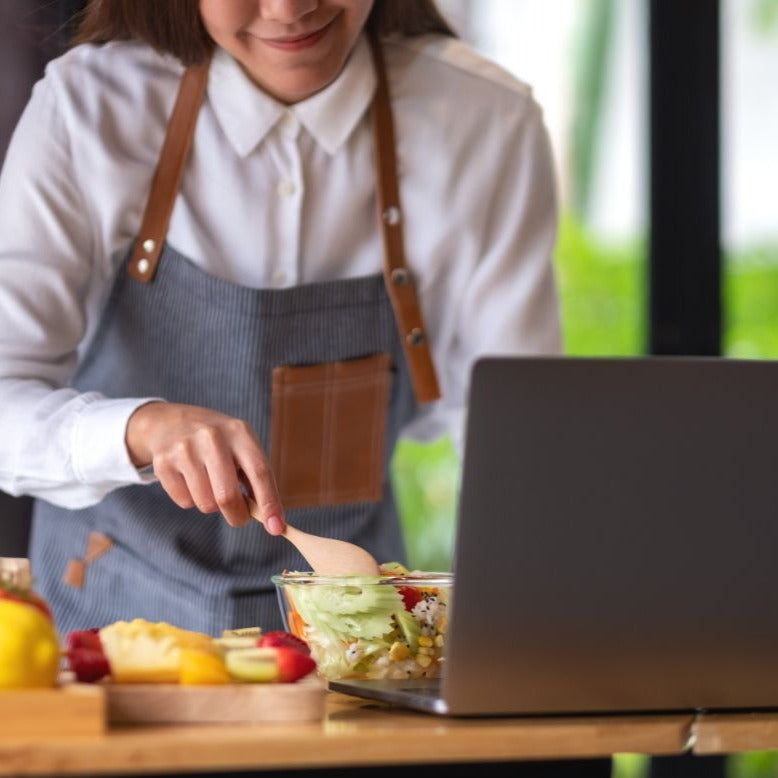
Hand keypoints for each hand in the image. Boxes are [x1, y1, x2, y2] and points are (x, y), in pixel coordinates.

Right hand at [125, 402, 284, 532]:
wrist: (172, 423)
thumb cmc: (219, 443)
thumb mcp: (241, 447)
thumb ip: (255, 479)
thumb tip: (272, 519)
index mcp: (239, 432)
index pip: (259, 471)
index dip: (269, 502)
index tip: (277, 527)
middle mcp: (212, 437)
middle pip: (228, 496)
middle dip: (237, 516)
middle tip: (239, 518)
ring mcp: (185, 449)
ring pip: (206, 504)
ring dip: (212, 505)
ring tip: (210, 484)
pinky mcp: (163, 462)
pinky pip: (185, 502)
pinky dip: (192, 500)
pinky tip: (190, 480)